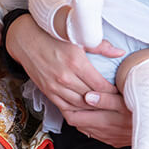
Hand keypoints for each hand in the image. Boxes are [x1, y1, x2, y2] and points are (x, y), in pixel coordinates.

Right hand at [6, 14, 129, 145]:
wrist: (26, 41)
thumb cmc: (52, 36)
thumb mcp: (77, 37)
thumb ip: (100, 46)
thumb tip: (119, 53)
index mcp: (75, 62)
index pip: (101, 85)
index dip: (114, 92)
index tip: (122, 92)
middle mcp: (65, 77)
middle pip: (92, 98)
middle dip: (106, 102)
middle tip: (118, 104)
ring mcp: (55, 87)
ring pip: (80, 105)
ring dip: (93, 109)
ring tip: (105, 108)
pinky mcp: (48, 92)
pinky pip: (66, 108)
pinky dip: (78, 111)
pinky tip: (87, 110)